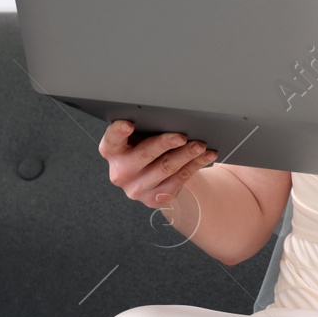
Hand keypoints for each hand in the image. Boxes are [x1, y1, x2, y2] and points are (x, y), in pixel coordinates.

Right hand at [99, 120, 217, 207]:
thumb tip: (172, 117)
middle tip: (182, 136)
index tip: (128, 124)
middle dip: (165, 143)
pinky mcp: (153, 199)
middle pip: (145, 153)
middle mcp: (121, 172)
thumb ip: (145, 129)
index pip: (112, 139)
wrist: (154, 177)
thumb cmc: (146, 148)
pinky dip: (194, 166)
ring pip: (166, 168)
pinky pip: (178, 180)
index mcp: (112, 151)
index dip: (118, 131)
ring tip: (200, 145)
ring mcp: (136, 188)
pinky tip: (205, 157)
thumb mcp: (139, 137)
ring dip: (186, 155)